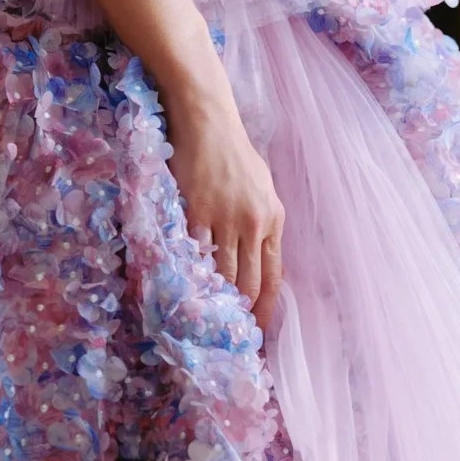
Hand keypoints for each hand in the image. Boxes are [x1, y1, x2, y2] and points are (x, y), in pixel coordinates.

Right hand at [164, 88, 284, 329]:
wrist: (208, 121)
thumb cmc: (233, 152)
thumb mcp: (261, 187)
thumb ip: (260, 222)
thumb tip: (255, 257)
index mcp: (273, 218)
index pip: (273, 276)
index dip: (265, 307)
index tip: (258, 331)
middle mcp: (254, 222)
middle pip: (248, 281)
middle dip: (241, 314)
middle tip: (231, 338)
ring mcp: (224, 218)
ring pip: (221, 272)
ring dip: (214, 300)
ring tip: (206, 323)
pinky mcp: (196, 212)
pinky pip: (194, 252)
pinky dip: (190, 273)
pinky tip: (185, 291)